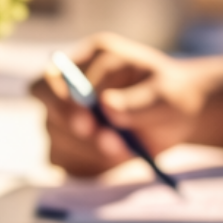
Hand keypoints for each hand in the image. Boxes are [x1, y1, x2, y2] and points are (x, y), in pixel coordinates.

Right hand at [32, 34, 207, 175]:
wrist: (178, 116)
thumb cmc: (171, 95)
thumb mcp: (166, 93)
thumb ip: (139, 100)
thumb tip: (108, 106)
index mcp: (90, 58)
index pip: (54, 77)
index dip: (64, 99)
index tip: (88, 121)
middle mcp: (70, 84)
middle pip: (45, 104)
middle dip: (70, 126)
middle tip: (106, 141)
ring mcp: (66, 115)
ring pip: (54, 138)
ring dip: (86, 150)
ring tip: (123, 151)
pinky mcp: (71, 144)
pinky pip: (63, 160)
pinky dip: (85, 165)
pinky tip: (112, 161)